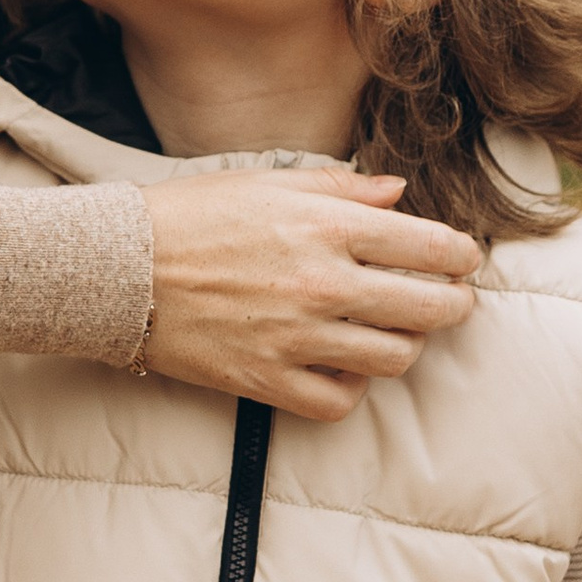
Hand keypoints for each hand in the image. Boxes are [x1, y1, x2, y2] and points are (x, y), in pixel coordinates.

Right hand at [140, 166, 480, 419]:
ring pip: (394, 359)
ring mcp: (296, 338)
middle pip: (428, 309)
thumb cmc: (189, 215)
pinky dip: (352, 387)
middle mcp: (320, 284)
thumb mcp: (267, 181)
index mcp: (325, 226)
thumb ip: (339, 188)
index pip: (431, 246)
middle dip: (454, 304)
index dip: (462, 255)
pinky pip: (339, 400)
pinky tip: (342, 365)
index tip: (464, 259)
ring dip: (406, 345)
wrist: (117, 268)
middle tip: (451, 300)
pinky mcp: (266, 380)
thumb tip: (398, 194)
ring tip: (394, 332)